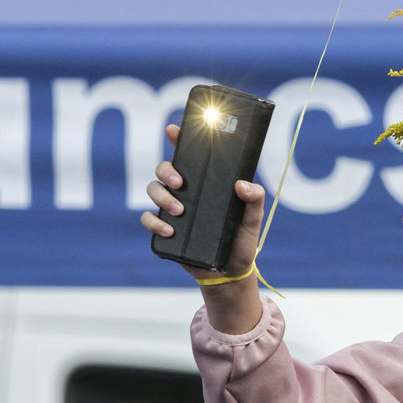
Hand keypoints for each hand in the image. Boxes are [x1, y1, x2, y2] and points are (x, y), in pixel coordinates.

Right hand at [140, 124, 267, 282]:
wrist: (230, 272)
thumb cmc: (241, 240)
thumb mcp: (253, 218)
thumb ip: (254, 199)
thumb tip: (243, 185)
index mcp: (205, 183)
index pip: (189, 155)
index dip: (179, 139)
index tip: (174, 129)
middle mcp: (186, 192)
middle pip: (164, 169)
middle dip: (167, 170)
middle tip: (180, 182)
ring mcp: (173, 210)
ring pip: (153, 190)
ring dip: (161, 196)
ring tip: (179, 210)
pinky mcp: (165, 230)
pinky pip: (148, 219)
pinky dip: (154, 222)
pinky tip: (169, 229)